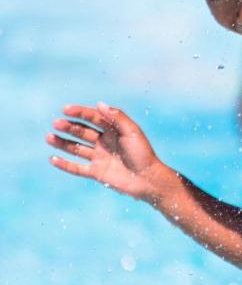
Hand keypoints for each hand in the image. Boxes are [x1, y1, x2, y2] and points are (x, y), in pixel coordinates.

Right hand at [47, 103, 172, 202]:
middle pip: (83, 132)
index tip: (65, 109)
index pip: (94, 118)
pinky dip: (65, 164)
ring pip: (77, 148)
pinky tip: (52, 158)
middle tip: (56, 123)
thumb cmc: (143, 153)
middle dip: (69, 127)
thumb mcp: (132, 132)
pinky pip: (77, 168)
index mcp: (114, 130)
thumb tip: (99, 104)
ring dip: (62, 143)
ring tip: (49, 137)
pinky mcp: (97, 173)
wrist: (148, 179)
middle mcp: (105, 142)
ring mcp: (100, 157)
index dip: (80, 113)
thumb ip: (117, 118)